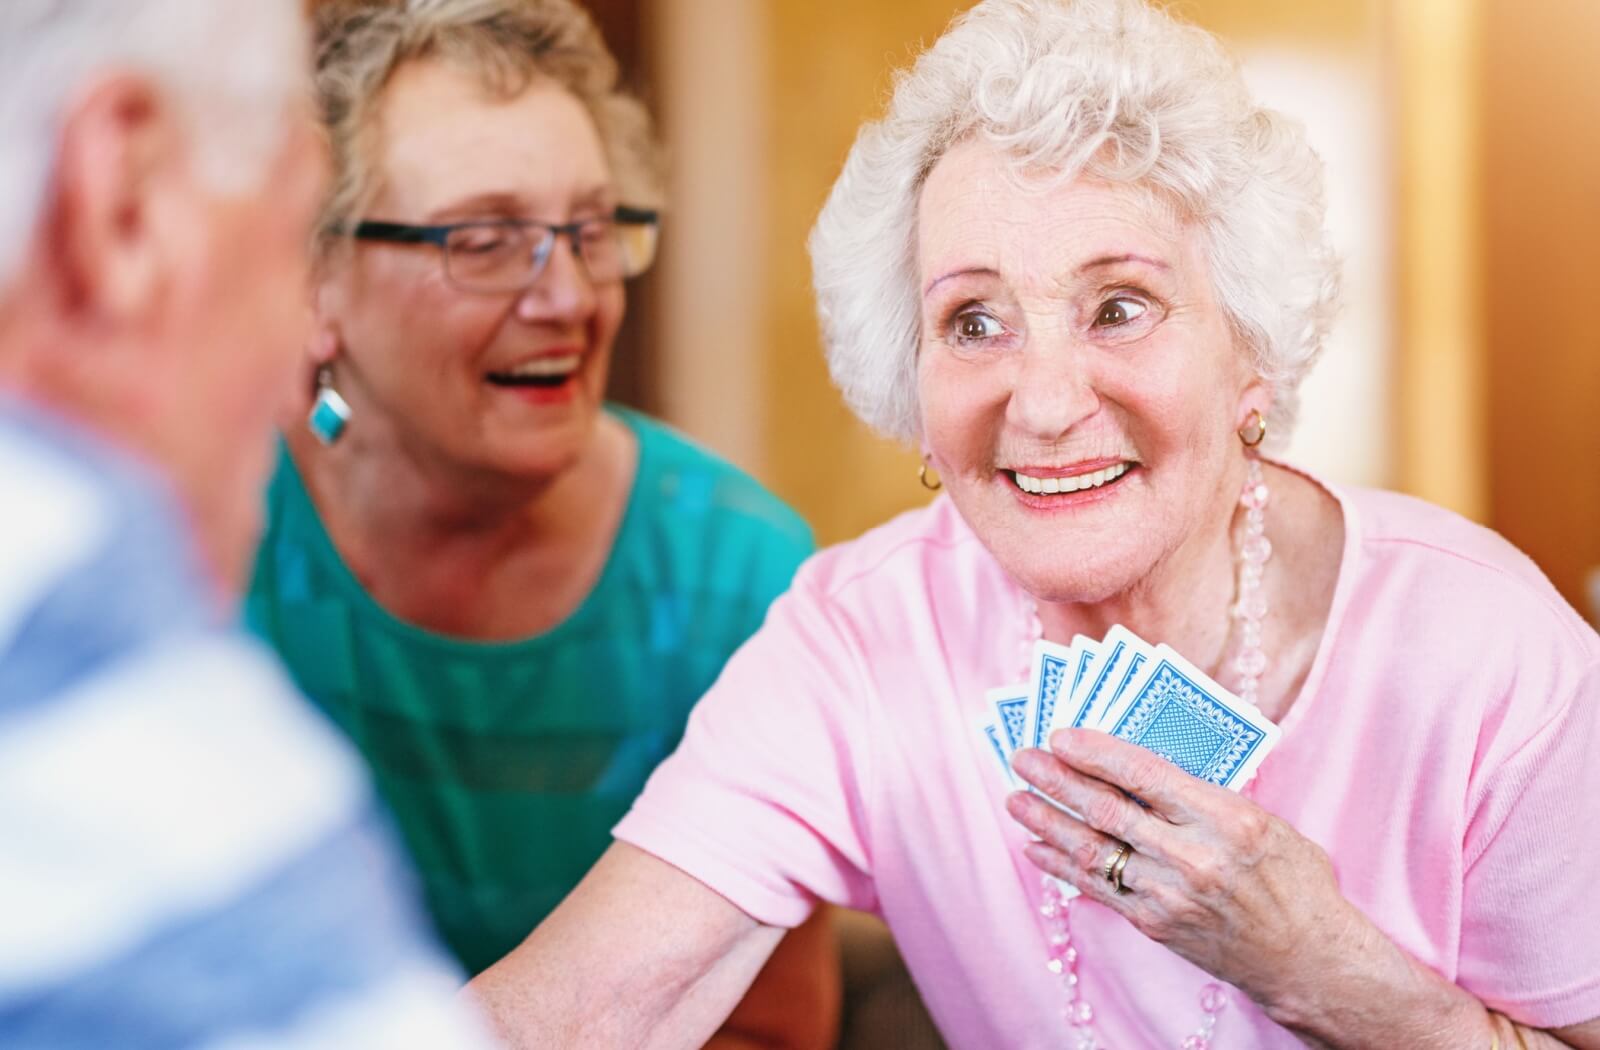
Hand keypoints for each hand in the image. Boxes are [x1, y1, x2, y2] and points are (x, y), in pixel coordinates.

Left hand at [1006, 728, 1362, 1022]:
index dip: (1097, 752)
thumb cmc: (1294, 881)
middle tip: (1023, 758)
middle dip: (1057, 781)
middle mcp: (1193, 857)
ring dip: (1046, 822)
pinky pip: (1097, 889)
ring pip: (1093, 850)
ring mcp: (1169, 895)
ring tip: (1015, 799)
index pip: (1145, 774)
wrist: (1308, 959)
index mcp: (1226, 819)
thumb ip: (1205, 794)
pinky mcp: (1154, 924)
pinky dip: (1062, 866)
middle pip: (1108, 810)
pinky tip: (1035, 846)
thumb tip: (1141, 764)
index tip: (1062, 734)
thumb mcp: (1263, 820)